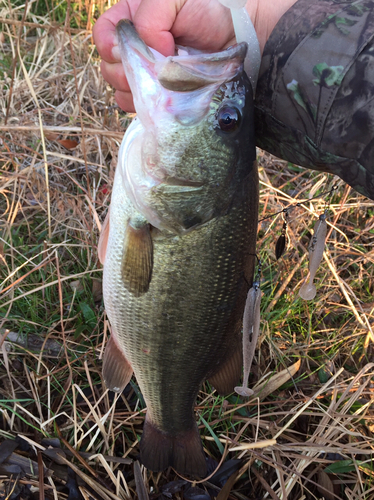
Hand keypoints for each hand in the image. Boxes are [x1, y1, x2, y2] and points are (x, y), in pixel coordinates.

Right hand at [93, 0, 296, 111]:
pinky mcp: (164, 95)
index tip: (128, 52)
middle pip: (109, 66)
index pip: (104, 34)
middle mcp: (139, 47)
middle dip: (125, 71)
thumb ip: (149, 17)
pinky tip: (163, 99)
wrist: (243, 36)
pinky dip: (146, 106)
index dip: (109, 45)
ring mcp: (151, 73)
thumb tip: (143, 51)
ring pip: (122, 89)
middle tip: (154, 69)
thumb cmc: (211, 9)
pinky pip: (139, 107)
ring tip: (162, 85)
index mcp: (135, 18)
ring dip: (137, 90)